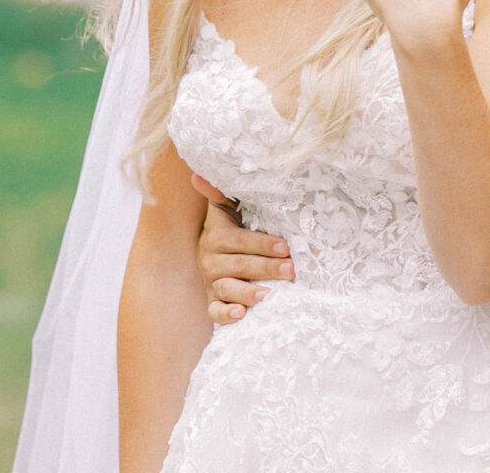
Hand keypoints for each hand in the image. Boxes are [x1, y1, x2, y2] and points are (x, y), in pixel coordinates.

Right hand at [191, 175, 292, 324]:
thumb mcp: (226, 210)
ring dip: (248, 292)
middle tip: (291, 270)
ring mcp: (211, 283)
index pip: (238, 241)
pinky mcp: (213, 303)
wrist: (218, 257)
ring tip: (268, 294)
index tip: (286, 247)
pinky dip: (226, 314)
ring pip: (227, 289)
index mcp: (216, 236)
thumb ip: (220, 193)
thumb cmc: (233, 229)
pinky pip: (215, 312)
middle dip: (266, 268)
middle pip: (239, 265)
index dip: (262, 244)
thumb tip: (198, 175)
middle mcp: (210, 260)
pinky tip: (241, 313)